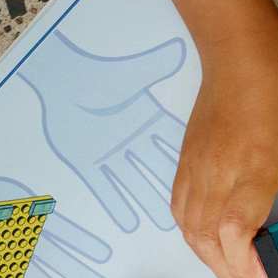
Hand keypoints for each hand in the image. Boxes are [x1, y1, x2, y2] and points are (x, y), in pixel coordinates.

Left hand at [18, 31, 188, 232]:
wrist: (60, 82)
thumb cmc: (94, 74)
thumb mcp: (131, 72)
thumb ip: (156, 64)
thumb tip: (179, 52)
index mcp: (149, 120)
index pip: (176, 145)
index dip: (199, 161)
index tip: (217, 179)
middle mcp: (135, 141)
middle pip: (161, 169)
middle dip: (180, 191)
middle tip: (201, 216)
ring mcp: (115, 155)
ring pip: (137, 184)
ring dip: (151, 204)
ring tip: (168, 226)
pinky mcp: (92, 164)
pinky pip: (107, 188)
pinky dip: (118, 204)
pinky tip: (130, 224)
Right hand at [175, 31, 277, 277]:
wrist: (240, 47)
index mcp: (255, 164)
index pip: (236, 227)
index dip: (244, 263)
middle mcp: (219, 171)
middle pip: (210, 240)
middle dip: (232, 275)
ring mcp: (198, 168)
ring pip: (192, 231)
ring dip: (212, 261)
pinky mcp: (188, 164)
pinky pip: (181, 212)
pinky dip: (195, 238)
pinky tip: (213, 246)